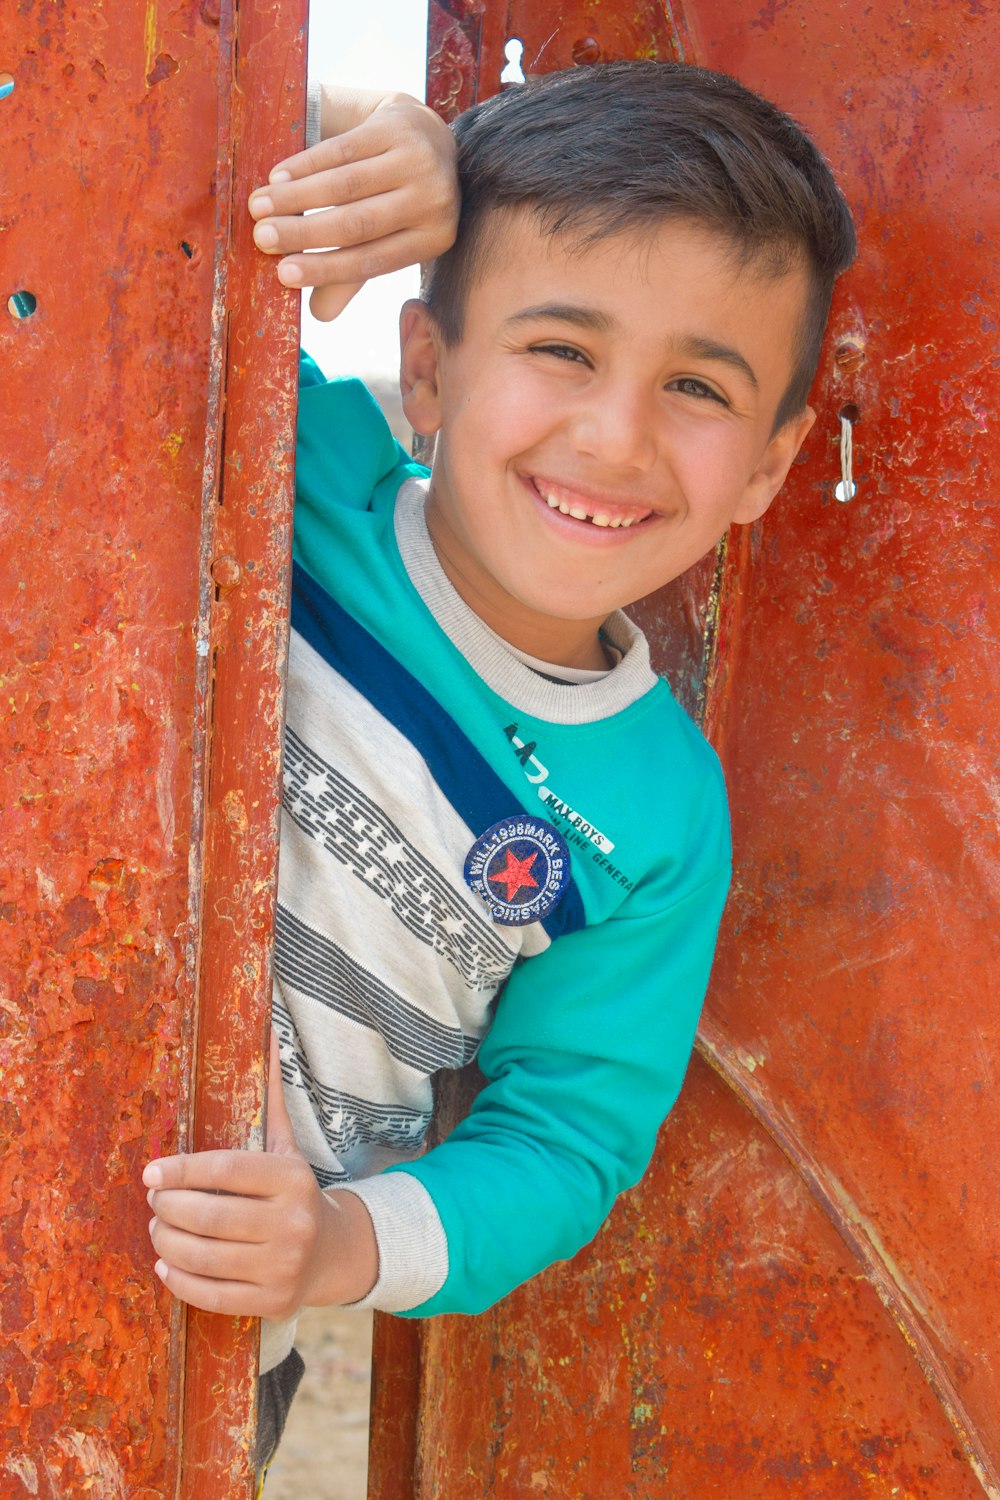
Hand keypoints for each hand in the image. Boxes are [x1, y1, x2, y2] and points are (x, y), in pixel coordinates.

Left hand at [143, 1031, 377, 1318]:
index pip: (225, 1170)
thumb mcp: (285, 1147)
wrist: (333, 1252)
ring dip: (166, 1242)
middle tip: (153, 1202)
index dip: (181, 1170)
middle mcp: (293, 1223)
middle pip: (207, 1216)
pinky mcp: (272, 1303)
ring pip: (203, 1255)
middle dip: (167, 1208)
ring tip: (157, 1228)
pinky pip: (209, 1294)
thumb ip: (270, 1097)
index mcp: (293, 1179)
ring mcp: (283, 1266)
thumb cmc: (293, 1193)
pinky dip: (178, 1279)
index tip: (151, 1172)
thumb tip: (268, 1031)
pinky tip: (166, 1263)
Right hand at [248, 86, 458, 321]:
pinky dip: (304, 165)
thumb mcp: (386, 239)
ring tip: (259, 207)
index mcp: (434, 239)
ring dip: (296, 198)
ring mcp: (419, 160)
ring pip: (346, 185)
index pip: (371, 261)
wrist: (426, 134)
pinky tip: (276, 177)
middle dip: (304, 234)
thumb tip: (319, 315)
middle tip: (261, 238)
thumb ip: (352, 275)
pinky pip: (342, 149)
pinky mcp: (398, 125)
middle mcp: (434, 200)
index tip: (282, 273)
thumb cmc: (398, 200)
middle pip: (357, 223)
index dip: (325, 269)